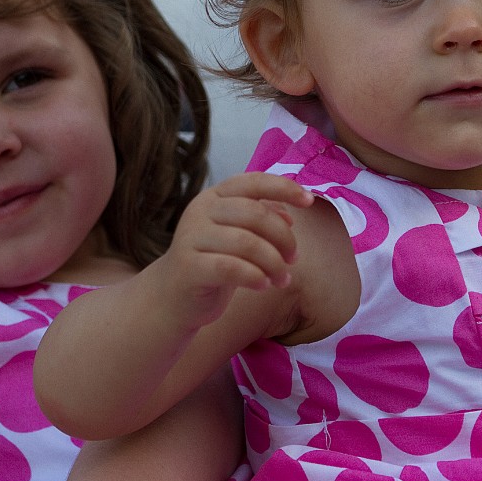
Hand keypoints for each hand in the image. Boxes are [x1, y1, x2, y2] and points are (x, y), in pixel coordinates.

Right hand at [163, 171, 312, 330]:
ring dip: (274, 263)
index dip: (284, 188)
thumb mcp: (238, 236)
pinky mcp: (188, 266)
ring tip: (282, 279)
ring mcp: (191, 237)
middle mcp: (200, 210)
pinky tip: (264, 285)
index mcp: (214, 196)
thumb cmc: (213, 262)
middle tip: (294, 259)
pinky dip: (255, 276)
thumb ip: (261, 219)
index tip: (309, 201)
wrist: (172, 298)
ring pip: (247, 243)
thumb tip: (289, 213)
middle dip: (283, 237)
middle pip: (255, 214)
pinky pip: (231, 267)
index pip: (253, 182)